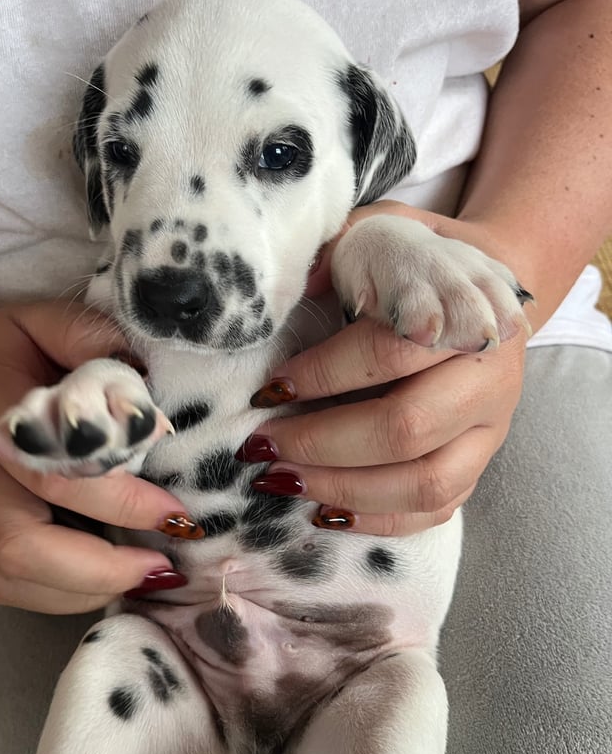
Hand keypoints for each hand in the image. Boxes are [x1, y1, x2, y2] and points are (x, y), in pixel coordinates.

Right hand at [0, 301, 190, 612]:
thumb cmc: (11, 351)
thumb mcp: (49, 320)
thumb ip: (93, 339)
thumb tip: (147, 381)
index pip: (51, 472)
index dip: (116, 499)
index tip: (172, 509)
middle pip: (19, 547)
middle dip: (100, 567)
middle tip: (165, 563)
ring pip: (13, 580)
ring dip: (87, 590)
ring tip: (149, 575)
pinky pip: (15, 591)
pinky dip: (69, 597)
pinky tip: (115, 579)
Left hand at [249, 201, 529, 535]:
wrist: (489, 287)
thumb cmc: (419, 262)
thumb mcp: (380, 233)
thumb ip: (337, 254)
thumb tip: (288, 292)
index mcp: (468, 317)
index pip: (390, 354)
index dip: (322, 375)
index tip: (269, 388)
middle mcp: (488, 381)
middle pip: (407, 428)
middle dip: (323, 443)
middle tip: (264, 445)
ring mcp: (489, 433)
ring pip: (427, 485)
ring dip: (344, 490)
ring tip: (283, 482)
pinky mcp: (478, 468)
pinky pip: (434, 512)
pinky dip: (376, 520)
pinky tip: (324, 511)